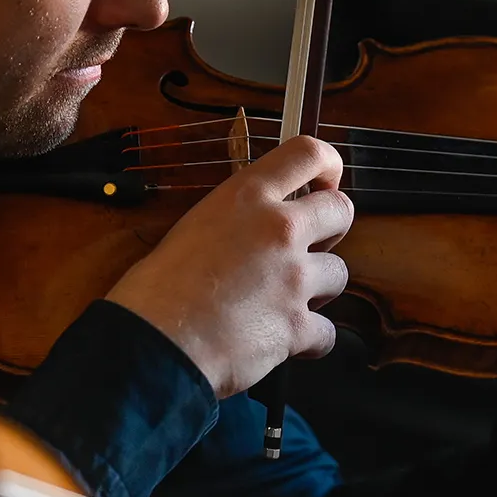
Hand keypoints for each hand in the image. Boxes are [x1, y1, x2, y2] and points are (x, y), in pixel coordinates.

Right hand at [105, 136, 352, 397]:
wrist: (154, 343)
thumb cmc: (156, 289)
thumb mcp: (193, 229)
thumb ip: (235, 222)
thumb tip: (249, 234)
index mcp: (247, 197)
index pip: (307, 153)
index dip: (328, 165)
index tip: (324, 182)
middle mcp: (279, 230)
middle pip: (342, 211)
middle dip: (332, 230)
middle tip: (307, 247)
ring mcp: (294, 278)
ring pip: (340, 273)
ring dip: (319, 288)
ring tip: (284, 301)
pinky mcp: (297, 326)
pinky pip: (327, 331)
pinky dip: (311, 339)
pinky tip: (285, 341)